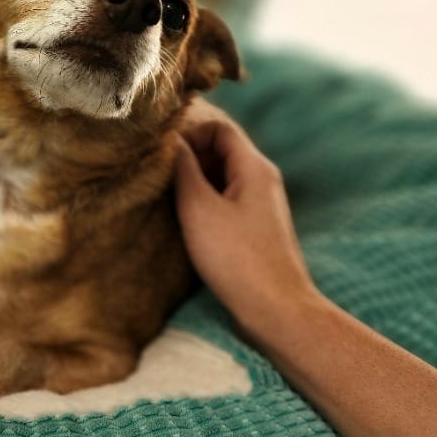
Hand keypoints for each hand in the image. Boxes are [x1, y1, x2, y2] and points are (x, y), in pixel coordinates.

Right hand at [174, 98, 315, 333]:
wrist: (276, 310)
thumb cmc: (237, 259)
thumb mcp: (199, 209)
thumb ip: (182, 169)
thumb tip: (170, 141)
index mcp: (254, 167)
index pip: (219, 127)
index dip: (189, 132)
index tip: (163, 154)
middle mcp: (262, 179)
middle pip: (221, 149)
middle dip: (188, 156)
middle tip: (160, 175)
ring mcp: (260, 204)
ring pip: (221, 175)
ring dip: (193, 180)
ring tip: (167, 197)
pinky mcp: (255, 227)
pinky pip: (226, 199)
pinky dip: (203, 201)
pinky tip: (185, 220)